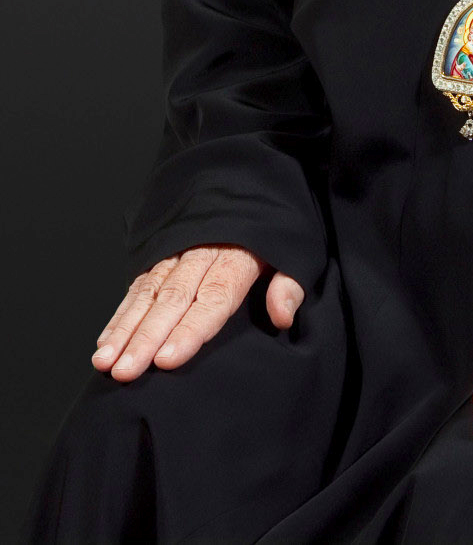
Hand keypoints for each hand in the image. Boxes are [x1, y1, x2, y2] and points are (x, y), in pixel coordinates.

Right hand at [90, 244, 303, 380]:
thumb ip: (289, 283)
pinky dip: (121, 312)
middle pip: (174, 297)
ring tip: (104, 361)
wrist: (256, 175)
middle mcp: (203, 251)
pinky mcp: (162, 250)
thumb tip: (282, 316)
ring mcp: (179, 249)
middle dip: (147, 336)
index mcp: (239, 254)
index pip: (214, 297)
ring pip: (150, 290)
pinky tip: (105, 339)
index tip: (167, 359)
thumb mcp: (295, 247)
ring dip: (125, 327)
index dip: (191, 329)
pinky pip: (139, 281)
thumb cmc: (276, 225)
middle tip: (124, 370)